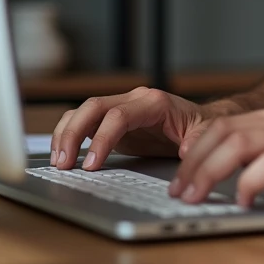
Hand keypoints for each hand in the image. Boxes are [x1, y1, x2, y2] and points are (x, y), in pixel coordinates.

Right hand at [50, 87, 226, 169]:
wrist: (198, 120)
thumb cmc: (199, 125)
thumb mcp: (204, 133)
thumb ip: (196, 140)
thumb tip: (186, 150)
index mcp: (154, 102)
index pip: (119, 115)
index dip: (102, 138)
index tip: (92, 164)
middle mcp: (133, 100)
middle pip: (93, 107)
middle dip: (74, 133)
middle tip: (64, 162)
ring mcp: (120, 108)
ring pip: (84, 111)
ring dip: (66, 134)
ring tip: (59, 161)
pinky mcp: (112, 120)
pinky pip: (85, 121)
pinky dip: (70, 135)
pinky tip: (63, 153)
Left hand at [169, 103, 263, 207]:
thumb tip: (231, 169)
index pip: (225, 123)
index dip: (197, 147)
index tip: (181, 171)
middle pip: (223, 132)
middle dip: (193, 162)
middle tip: (179, 189)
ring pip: (237, 145)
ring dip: (208, 172)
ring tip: (197, 196)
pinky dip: (247, 184)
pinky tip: (243, 201)